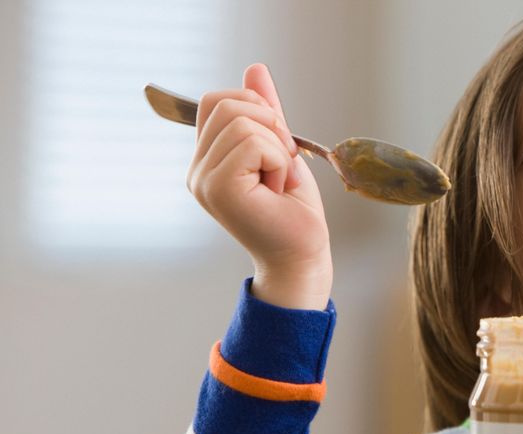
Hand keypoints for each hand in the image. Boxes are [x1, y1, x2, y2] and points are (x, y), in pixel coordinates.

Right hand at [187, 63, 330, 308]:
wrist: (304, 254)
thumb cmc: (294, 212)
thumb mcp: (282, 149)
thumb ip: (266, 112)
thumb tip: (256, 69)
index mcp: (207, 159)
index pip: (216, 100)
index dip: (255, 109)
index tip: (276, 147)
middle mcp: (197, 169)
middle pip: (227, 103)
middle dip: (269, 126)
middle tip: (281, 166)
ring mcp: (203, 180)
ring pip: (243, 122)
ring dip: (277, 149)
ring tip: (278, 183)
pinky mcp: (218, 188)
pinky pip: (254, 143)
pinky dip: (279, 161)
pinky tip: (277, 190)